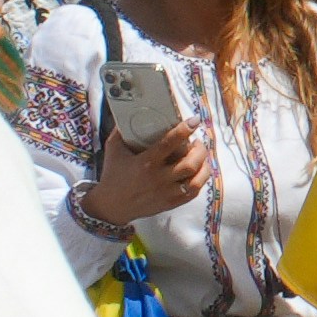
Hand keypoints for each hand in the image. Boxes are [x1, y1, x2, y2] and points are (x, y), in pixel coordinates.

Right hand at [78, 111, 211, 222]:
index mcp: (145, 162)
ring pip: (196, 180)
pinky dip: (200, 180)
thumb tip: (131, 110)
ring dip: (204, 166)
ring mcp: (166, 193)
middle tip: (197, 142)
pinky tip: (198, 171)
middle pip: (190, 164)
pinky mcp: (170, 203)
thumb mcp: (113, 148)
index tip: (195, 120)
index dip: (185, 130)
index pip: (169, 143)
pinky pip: (193, 193)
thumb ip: (122, 130)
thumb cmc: (113, 173)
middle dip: (200, 150)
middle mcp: (158, 178)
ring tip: (200, 157)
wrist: (111, 205)